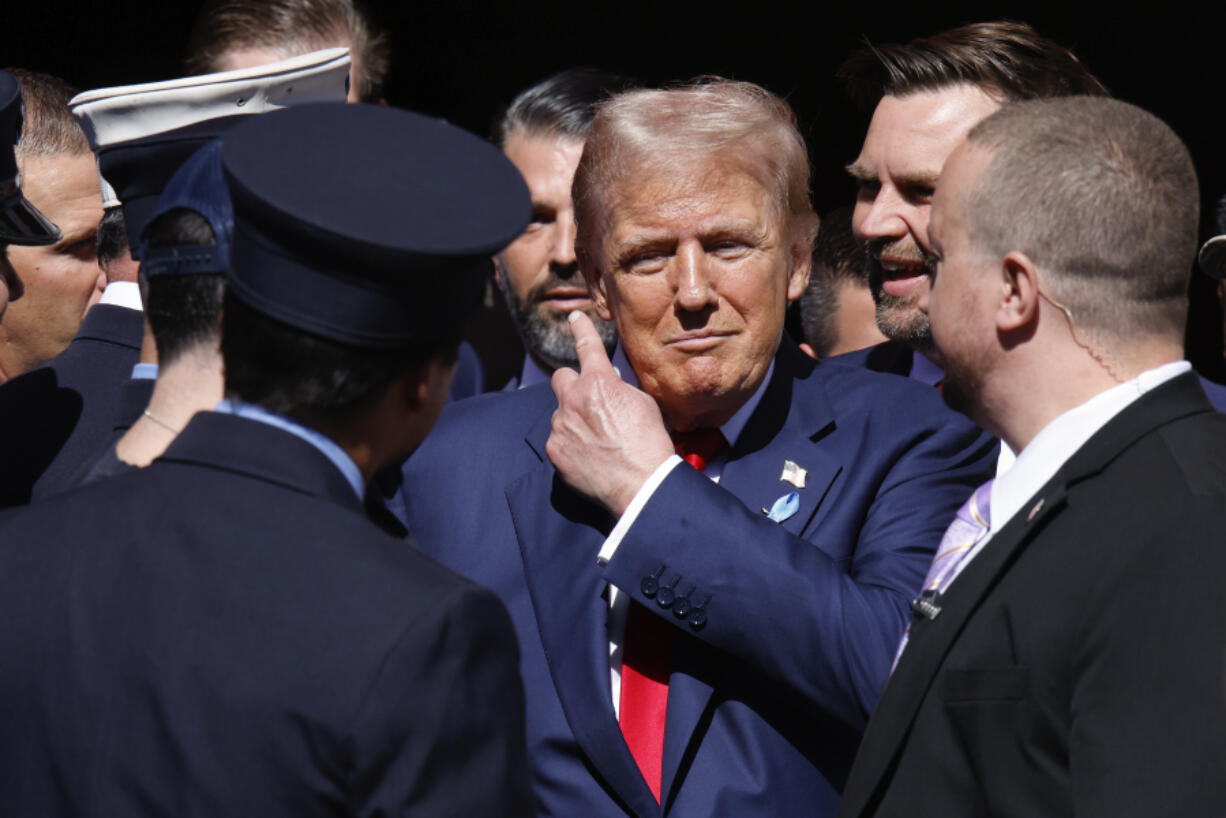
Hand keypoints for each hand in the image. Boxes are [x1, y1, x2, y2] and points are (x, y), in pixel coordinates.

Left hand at [547, 312, 674, 516]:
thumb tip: (609, 384)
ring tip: (597, 440)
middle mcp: (573, 400)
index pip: (586, 346)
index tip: (574, 318)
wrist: (640, 484)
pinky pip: (558, 439)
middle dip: (572, 384)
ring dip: (574, 418)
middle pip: (560, 377)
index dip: (581, 328)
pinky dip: (570, 443)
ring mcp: (560, 426)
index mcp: (599, 383)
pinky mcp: (554, 450)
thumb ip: (620, 389)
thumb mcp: (644, 403)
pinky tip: (589, 456)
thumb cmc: (650, 443)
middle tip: (587, 398)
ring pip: (560, 412)